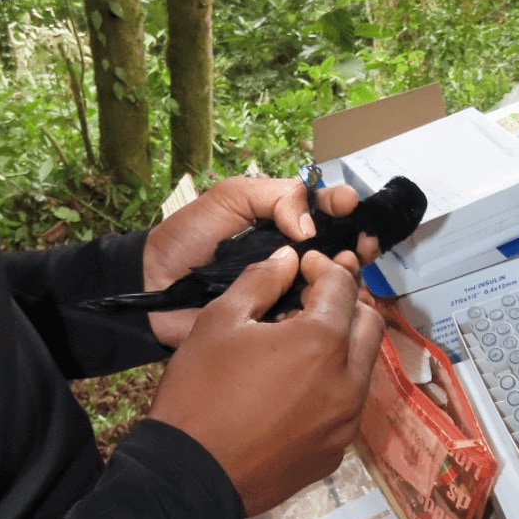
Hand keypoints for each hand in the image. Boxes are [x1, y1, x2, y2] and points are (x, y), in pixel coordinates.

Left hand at [144, 176, 371, 347]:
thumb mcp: (231, 198)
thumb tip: (311, 227)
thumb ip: (275, 198)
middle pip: (335, 243)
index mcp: (278, 219)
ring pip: (330, 278)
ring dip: (348, 270)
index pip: (320, 208)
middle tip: (363, 241)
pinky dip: (331, 307)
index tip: (348, 204)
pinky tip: (344, 300)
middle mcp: (288, 252)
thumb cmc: (189, 236)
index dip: (339, 204)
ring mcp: (285, 288)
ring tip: (353, 264)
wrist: (155, 287)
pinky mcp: (279, 320)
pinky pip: (313, 312)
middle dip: (355, 237)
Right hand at [147, 246, 384, 515]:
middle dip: (344, 302)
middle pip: (369, 323)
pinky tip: (293, 386)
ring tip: (298, 343)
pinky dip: (331, 384)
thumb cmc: (200, 392)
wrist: (188, 474)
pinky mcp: (334, 452)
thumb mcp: (220, 320)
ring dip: (341, 344)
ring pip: (363, 365)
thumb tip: (287, 259)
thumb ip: (261, 281)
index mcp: (322, 342)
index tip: (302, 267)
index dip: (322, 267)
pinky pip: (347, 405)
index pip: (343, 286)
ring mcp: (345, 423)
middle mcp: (347, 382)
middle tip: (308, 300)